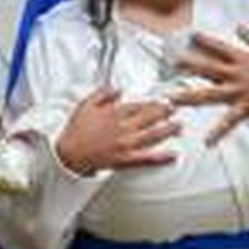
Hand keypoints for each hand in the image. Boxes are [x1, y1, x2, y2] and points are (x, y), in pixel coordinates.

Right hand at [55, 87, 178, 174]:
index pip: (140, 104)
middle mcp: (123, 127)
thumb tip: (117, 88)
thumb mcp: (86, 105)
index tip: (164, 99)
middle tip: (176, 108)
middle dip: (166, 111)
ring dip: (169, 130)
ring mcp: (126, 144)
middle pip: (151, 117)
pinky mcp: (126, 160)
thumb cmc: (76, 131)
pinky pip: (147, 158)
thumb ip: (103, 93)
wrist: (68, 154)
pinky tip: (173, 155)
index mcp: (115, 113)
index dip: (154, 102)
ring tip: (180, 126)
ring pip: (153, 135)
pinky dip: (162, 157)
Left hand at [171, 26, 248, 143]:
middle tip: (172, 62)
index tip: (190, 36)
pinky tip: (206, 141)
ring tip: (172, 99)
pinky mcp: (245, 108)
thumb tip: (238, 26)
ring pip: (209, 94)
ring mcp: (238, 92)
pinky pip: (229, 121)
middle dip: (189, 64)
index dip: (204, 40)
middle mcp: (236, 74)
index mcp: (243, 58)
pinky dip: (218, 132)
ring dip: (190, 96)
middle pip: (208, 68)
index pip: (219, 47)